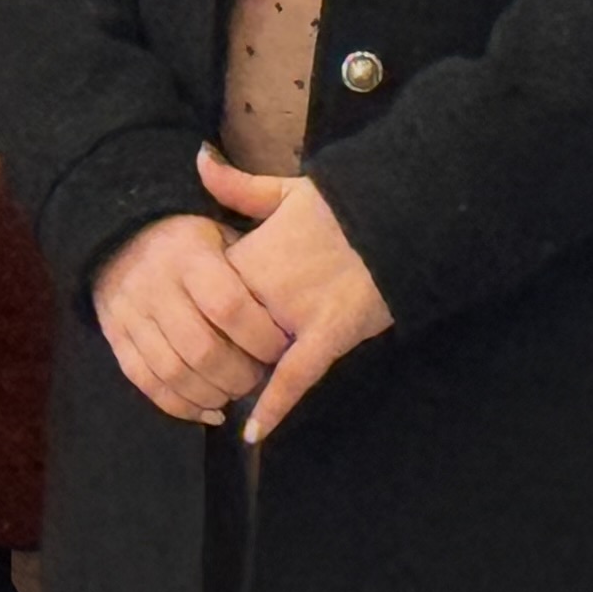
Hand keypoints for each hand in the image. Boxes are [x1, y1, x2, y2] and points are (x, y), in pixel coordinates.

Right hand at [90, 210, 287, 426]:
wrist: (119, 236)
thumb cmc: (189, 239)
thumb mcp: (221, 230)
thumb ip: (253, 253)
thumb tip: (291, 291)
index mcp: (189, 255)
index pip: (229, 306)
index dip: (260, 336)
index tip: (282, 348)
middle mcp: (157, 284)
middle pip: (202, 349)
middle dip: (238, 375)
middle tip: (258, 379)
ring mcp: (131, 313)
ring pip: (174, 372)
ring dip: (211, 394)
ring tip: (232, 394)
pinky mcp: (115, 337)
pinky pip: (147, 383)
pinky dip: (180, 405)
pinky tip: (207, 410)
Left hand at [200, 147, 396, 443]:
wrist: (397, 215)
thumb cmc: (341, 204)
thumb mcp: (285, 189)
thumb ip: (237, 185)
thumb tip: (197, 156)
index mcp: (248, 255)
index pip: (202, 296)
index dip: (197, 311)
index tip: (195, 321)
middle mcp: (263, 290)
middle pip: (221, 333)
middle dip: (218, 349)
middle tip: (215, 361)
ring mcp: (294, 316)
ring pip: (252, 359)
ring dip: (243, 375)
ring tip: (230, 392)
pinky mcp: (327, 337)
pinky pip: (295, 378)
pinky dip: (274, 408)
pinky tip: (252, 435)